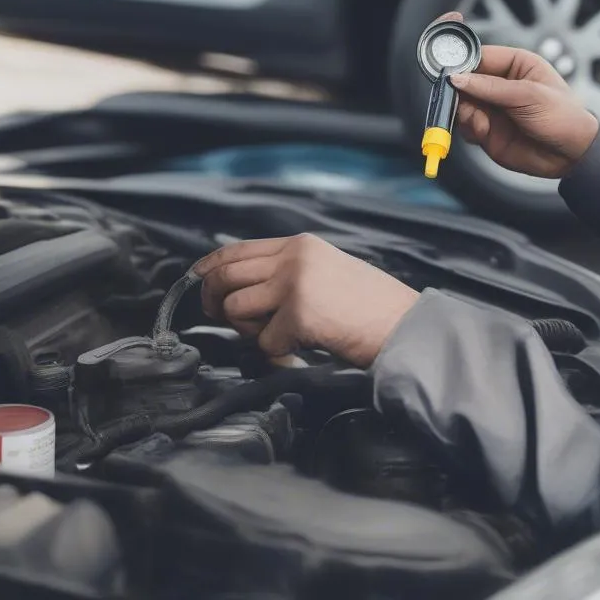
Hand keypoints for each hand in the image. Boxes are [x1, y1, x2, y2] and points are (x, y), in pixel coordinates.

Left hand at [195, 233, 419, 366]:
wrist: (403, 325)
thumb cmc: (370, 306)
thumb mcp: (326, 270)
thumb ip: (286, 272)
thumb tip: (242, 290)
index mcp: (300, 244)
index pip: (237, 249)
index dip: (209, 266)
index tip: (196, 281)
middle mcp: (294, 258)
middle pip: (226, 275)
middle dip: (214, 300)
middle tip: (221, 318)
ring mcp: (295, 284)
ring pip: (236, 308)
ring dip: (250, 331)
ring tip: (279, 337)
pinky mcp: (298, 315)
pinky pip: (264, 343)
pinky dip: (278, 356)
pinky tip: (300, 353)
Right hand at [438, 13, 597, 177]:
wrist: (573, 156)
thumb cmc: (564, 117)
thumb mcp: (529, 96)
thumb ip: (491, 87)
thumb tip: (458, 78)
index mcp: (515, 64)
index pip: (478, 57)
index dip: (461, 63)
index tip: (448, 72)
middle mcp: (499, 84)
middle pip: (465, 81)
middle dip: (459, 91)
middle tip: (459, 101)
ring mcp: (492, 108)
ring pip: (462, 104)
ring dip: (465, 113)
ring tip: (480, 121)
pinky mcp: (487, 130)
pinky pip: (466, 125)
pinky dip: (469, 128)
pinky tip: (483, 132)